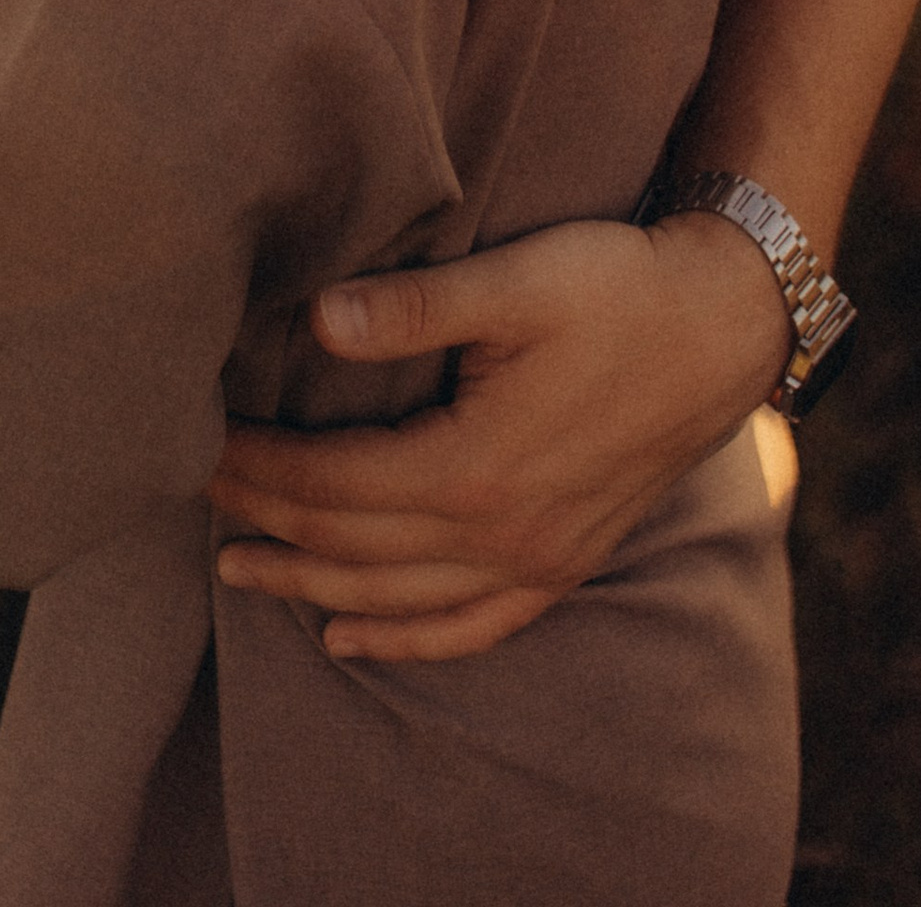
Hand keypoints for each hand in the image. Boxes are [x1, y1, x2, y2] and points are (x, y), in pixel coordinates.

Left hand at [209, 211, 792, 660]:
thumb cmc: (618, 289)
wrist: (726, 326)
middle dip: (267, 523)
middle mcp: (502, 536)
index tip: (201, 441)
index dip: (260, 469)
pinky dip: (405, 639)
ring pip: (398, 598)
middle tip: (195, 493)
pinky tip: (352, 638)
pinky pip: (471, 627)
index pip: (334, 486)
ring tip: (239, 570)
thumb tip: (317, 319)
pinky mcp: (565, 564)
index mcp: (477, 468)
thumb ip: (415, 308)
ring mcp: (537, 561)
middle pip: (352, 547)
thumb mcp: (517, 280)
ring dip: (312, 588)